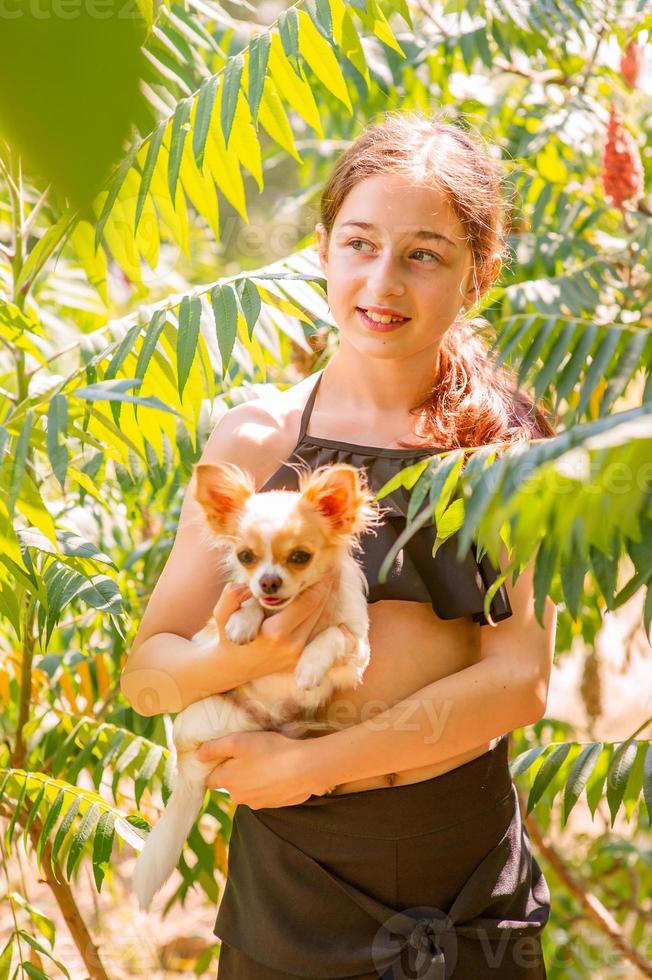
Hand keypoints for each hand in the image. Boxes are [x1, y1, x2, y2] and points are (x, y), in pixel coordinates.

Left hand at [196, 730, 322, 807]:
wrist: (304, 768)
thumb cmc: (270, 750)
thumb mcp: (238, 741)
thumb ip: (214, 748)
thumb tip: (197, 755)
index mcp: (227, 781)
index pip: (209, 778)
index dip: (214, 766)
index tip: (224, 755)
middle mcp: (239, 797)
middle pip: (230, 783)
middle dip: (236, 771)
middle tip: (250, 753)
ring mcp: (258, 803)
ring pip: (248, 788)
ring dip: (253, 777)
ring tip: (267, 759)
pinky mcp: (275, 804)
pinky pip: (265, 792)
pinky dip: (269, 783)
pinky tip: (279, 769)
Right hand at [213, 568, 339, 676]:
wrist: (232, 667)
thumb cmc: (228, 636)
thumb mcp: (222, 614)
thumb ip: (231, 596)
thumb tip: (244, 586)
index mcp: (275, 633)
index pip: (307, 602)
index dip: (320, 582)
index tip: (326, 564)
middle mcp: (292, 646)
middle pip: (320, 610)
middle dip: (329, 587)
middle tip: (335, 567)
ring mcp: (299, 656)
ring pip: (323, 622)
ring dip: (331, 599)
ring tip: (335, 579)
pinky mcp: (302, 660)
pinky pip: (319, 634)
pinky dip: (327, 616)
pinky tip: (331, 599)